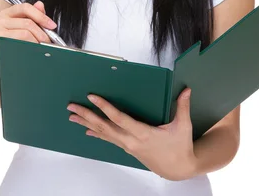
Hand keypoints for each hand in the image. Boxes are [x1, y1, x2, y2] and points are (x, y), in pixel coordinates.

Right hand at [0, 0, 56, 75]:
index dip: (41, 16)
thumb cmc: (13, 46)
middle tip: (47, 42)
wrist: (0, 66)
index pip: (25, 7)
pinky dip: (29, 49)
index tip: (51, 25)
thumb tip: (40, 5)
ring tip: (39, 48)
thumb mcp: (23, 27)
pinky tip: (31, 52)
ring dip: (36, 43)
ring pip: (24, 34)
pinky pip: (18, 45)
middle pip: (27, 23)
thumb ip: (33, 16)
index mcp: (6, 13)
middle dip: (42, 33)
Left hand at [67, 88, 197, 180]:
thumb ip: (182, 106)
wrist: (178, 169)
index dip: (105, 107)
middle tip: (72, 107)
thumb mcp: (183, 126)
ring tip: (73, 117)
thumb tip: (186, 89)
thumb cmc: (180, 147)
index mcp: (143, 133)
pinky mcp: (128, 148)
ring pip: (104, 133)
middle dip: (87, 115)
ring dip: (87, 124)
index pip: (119, 118)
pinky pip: (109, 139)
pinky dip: (97, 134)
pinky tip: (87, 130)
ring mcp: (128, 146)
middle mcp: (131, 140)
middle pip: (105, 126)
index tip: (92, 97)